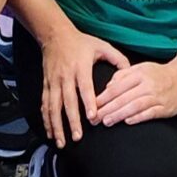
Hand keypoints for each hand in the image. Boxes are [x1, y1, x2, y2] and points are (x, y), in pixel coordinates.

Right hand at [38, 29, 130, 146]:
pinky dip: (46, 120)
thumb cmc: (81, 42)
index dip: (88, 102)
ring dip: (56, 125)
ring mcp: (54, 81)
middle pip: (68, 101)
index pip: (85, 87)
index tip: (93, 117)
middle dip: (72, 120)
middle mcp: (66, 75)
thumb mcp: (102, 46)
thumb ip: (118, 59)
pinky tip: (50, 132)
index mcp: (81, 67)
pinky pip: (45, 105)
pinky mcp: (46, 84)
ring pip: (53, 106)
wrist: (55, 35)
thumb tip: (131, 71)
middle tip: (78, 137)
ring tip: (61, 141)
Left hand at [93, 54, 176, 125]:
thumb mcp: (141, 68)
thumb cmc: (159, 74)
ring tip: (107, 121)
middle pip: (123, 98)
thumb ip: (123, 75)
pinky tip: (128, 122)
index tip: (93, 105)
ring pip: (135, 106)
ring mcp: (157, 96)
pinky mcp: (165, 107)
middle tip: (94, 118)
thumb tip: (108, 86)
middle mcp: (147, 85)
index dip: (103, 97)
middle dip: (107, 109)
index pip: (117, 87)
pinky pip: (150, 113)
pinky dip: (138, 117)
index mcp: (139, 74)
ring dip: (119, 114)